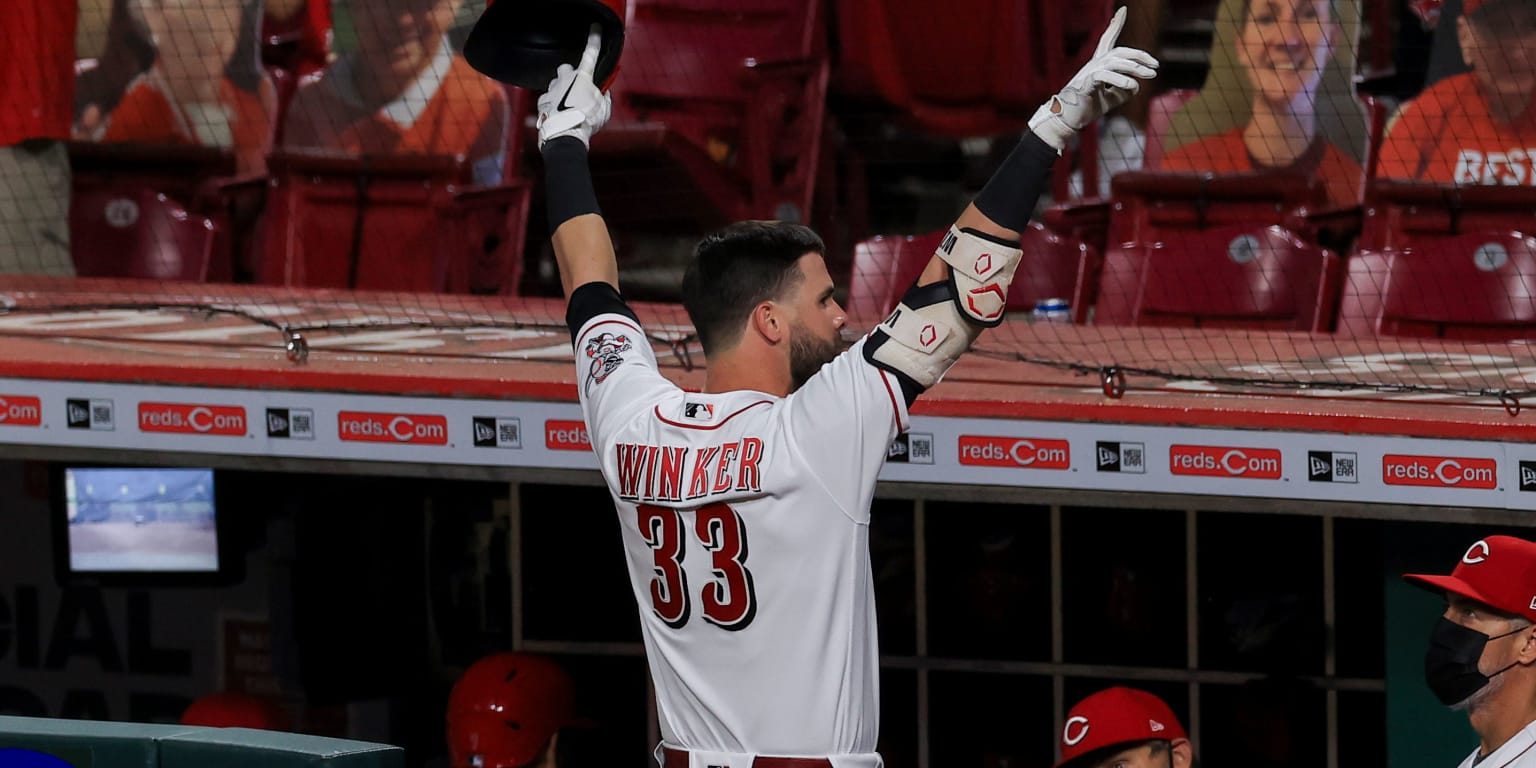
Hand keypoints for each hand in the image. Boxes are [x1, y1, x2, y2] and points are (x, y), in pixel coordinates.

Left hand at [537, 25, 612, 149]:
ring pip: (555, 84)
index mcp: (583, 77)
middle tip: (576, 88)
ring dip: (561, 92)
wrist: (565, 134)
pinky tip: (558, 115)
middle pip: (565, 69)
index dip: (594, 40)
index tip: (595, 28)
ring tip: (568, 108)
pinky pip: (547, 99)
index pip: (591, 54)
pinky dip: (552, 105)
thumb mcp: (604, 110)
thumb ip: (604, 97)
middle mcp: (565, 79)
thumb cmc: (586, 121)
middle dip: (570, 76)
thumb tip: (602, 94)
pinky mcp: (542, 101)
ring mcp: (552, 89)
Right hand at [1028, 7, 1158, 151]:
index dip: (1115, 24)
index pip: (1107, 40)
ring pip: (1114, 61)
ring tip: (1150, 74)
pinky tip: (1132, 85)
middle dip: (1139, 55)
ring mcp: (1088, 73)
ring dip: (1135, 67)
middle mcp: (1093, 65)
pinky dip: (1120, 80)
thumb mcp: (1111, 99)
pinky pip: (1104, 76)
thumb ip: (1124, 90)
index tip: (1123, 10)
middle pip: (1118, 51)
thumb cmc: (1086, 108)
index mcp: (1098, 66)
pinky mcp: (1085, 84)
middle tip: (1156, 65)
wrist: (1065, 120)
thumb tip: (1136, 86)